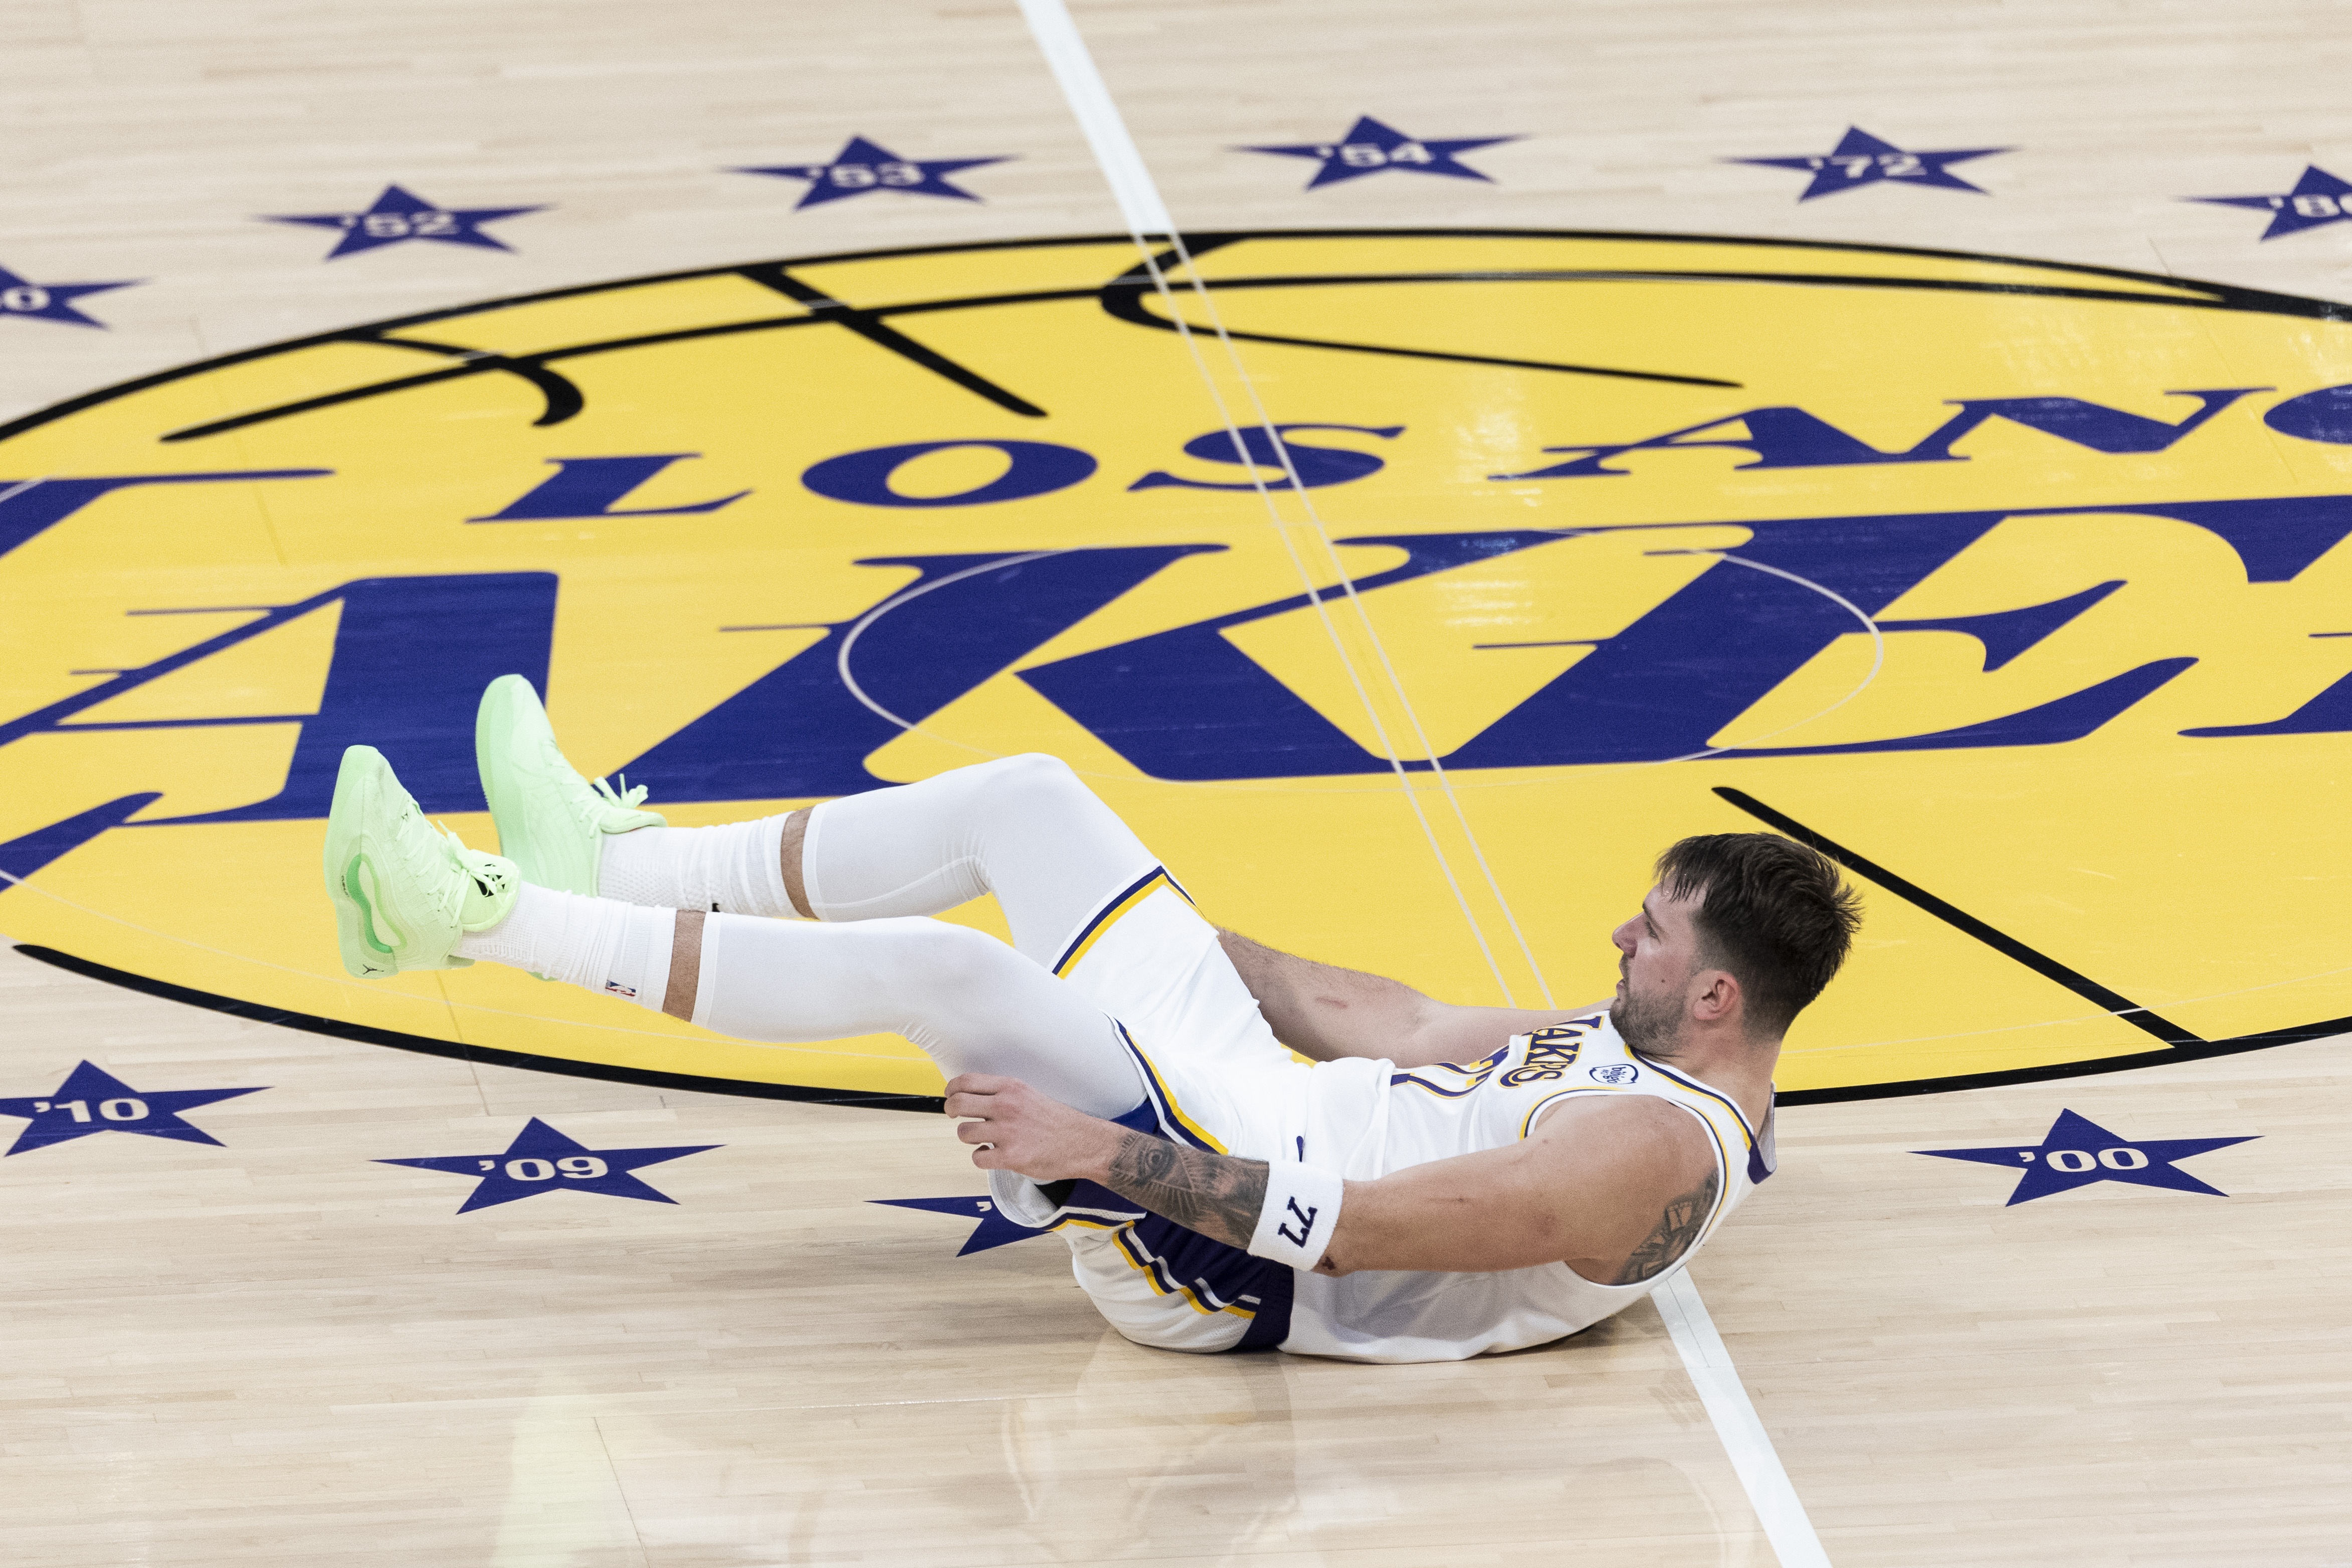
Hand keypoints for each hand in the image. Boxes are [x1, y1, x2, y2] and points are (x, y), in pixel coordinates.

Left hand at [944, 1073, 1120, 1181]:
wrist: (1083, 1143)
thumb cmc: (1056, 1121)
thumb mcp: (1029, 1095)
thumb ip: (1002, 1094)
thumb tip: (971, 1097)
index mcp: (1011, 1088)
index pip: (966, 1081)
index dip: (951, 1089)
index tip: (951, 1096)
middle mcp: (1006, 1106)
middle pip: (958, 1104)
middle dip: (951, 1111)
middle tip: (957, 1117)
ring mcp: (1007, 1132)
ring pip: (964, 1132)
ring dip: (969, 1137)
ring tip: (983, 1138)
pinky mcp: (1011, 1157)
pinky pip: (977, 1158)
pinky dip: (981, 1157)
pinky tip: (992, 1154)